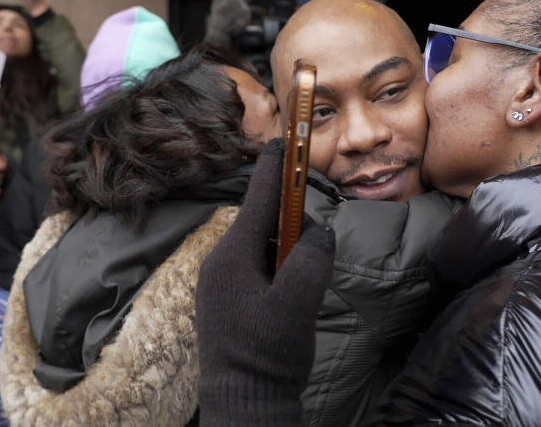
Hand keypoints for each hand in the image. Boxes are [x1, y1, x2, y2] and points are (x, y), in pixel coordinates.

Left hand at [196, 139, 335, 424]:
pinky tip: (290, 297)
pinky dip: (278, 270)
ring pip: (261, 248)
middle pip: (262, 223)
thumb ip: (312, 259)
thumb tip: (320, 232)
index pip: (258, 200)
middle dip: (290, 224)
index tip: (282, 140)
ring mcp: (221, 283)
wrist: (245, 403)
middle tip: (313, 247)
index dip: (275, 169)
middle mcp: (220, 264)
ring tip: (301, 285)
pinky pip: (256, 268)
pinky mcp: (227, 301)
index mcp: (231, 257)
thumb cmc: (267, 355)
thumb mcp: (298, 304)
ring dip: (286, 252)